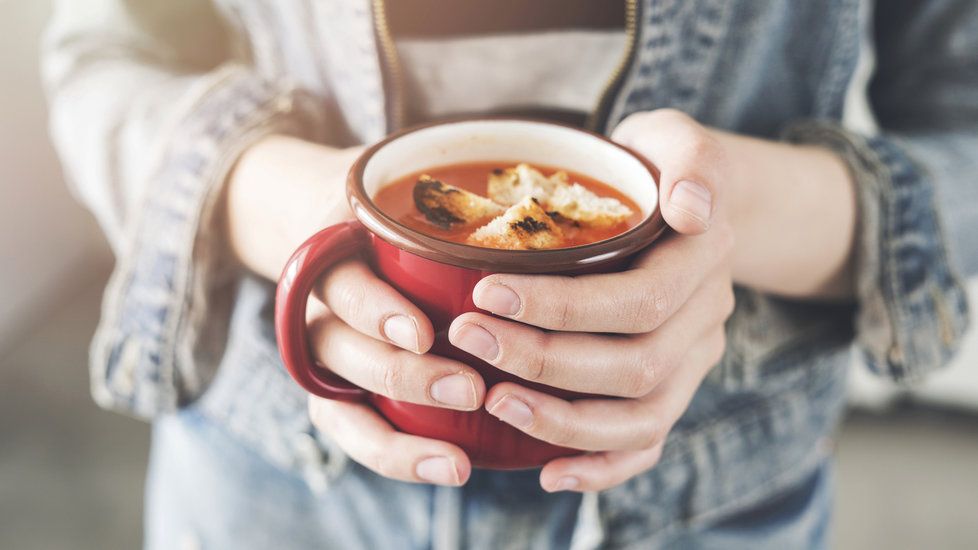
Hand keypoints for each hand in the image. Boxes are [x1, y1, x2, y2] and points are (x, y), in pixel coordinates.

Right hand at [225, 135, 484, 485]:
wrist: (331, 225)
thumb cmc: (388, 207)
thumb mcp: (406, 185)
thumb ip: (456, 194)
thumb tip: (557, 193)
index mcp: (332, 254)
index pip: (343, 287)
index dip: (377, 313)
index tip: (421, 334)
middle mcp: (319, 310)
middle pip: (344, 352)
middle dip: (405, 378)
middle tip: (469, 390)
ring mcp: (327, 356)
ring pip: (344, 407)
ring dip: (400, 439)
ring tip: (458, 462)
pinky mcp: (338, 392)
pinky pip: (356, 435)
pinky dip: (398, 457)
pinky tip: (452, 468)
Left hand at [448, 110, 735, 491]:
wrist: (688, 204)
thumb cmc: (657, 167)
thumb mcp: (675, 139)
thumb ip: (692, 160)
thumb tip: (691, 206)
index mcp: (704, 259)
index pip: (639, 298)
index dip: (562, 306)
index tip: (486, 291)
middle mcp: (706, 318)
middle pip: (635, 365)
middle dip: (544, 359)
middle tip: (468, 337)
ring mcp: (693, 361)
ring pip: (642, 416)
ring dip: (564, 420)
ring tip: (493, 403)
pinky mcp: (674, 388)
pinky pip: (648, 442)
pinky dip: (601, 466)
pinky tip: (547, 472)